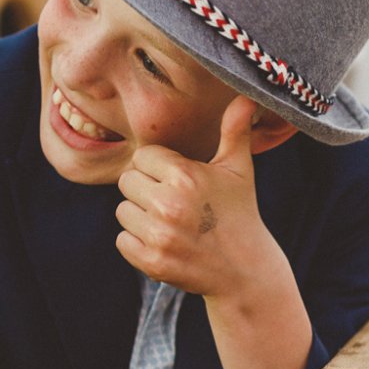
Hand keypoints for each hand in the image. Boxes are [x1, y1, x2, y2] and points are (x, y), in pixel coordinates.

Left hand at [116, 97, 289, 296]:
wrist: (246, 271)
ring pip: (123, 212)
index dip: (159, 168)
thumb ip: (235, 130)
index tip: (179, 183)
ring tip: (171, 224)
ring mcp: (159, 235)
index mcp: (186, 176)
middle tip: (176, 204)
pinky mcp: (151, 261)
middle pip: (127, 182)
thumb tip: (246, 97)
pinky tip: (165, 243)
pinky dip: (138, 243)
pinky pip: (122, 240)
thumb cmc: (239, 213)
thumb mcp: (239, 169)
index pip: (142, 157)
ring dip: (141, 217)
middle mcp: (169, 204)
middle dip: (147, 191)